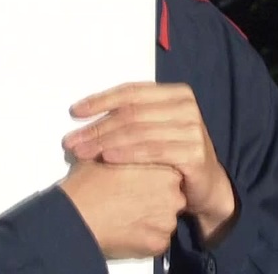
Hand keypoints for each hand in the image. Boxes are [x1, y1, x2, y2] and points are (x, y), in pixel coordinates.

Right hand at [59, 161, 184, 259]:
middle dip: (155, 198)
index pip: (170, 173)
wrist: (75, 215)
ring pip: (164, 219)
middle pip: (171, 196)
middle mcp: (173, 194)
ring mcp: (167, 220)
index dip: (153, 177)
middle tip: (132, 199)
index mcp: (165, 169)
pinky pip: (157, 241)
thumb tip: (118, 146)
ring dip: (151, 219)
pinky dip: (145, 238)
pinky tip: (126, 230)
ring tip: (126, 215)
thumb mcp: (107, 155)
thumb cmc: (88, 185)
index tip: (139, 181)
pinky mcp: (158, 243)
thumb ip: (124, 151)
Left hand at [64, 83, 237, 241]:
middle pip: (132, 113)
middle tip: (71, 141)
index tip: (74, 112)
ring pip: (139, 132)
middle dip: (97, 127)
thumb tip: (83, 114)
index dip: (100, 100)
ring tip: (81, 153)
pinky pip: (153, 151)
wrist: (207, 185)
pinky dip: (127, 154)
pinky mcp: (194, 154)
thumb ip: (131, 117)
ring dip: (105, 142)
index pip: (131, 92)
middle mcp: (187, 107)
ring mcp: (193, 130)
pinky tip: (107, 159)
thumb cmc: (172, 154)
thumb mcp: (154, 129)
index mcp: (176, 94)